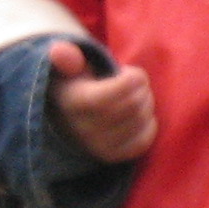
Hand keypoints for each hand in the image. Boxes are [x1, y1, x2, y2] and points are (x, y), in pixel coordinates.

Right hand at [49, 39, 155, 162]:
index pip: (107, 97)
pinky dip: (149, 126)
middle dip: (142, 89)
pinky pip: (141, 143)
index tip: (132, 73)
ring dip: (147, 104)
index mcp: (72, 102)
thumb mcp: (69, 65)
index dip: (130, 81)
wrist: (67, 114)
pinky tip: (141, 114)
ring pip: (138, 123)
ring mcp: (97, 146)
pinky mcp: (111, 156)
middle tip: (138, 82)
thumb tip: (59, 51)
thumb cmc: (75, 82)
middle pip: (130, 107)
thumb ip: (67, 57)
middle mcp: (83, 129)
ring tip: (138, 95)